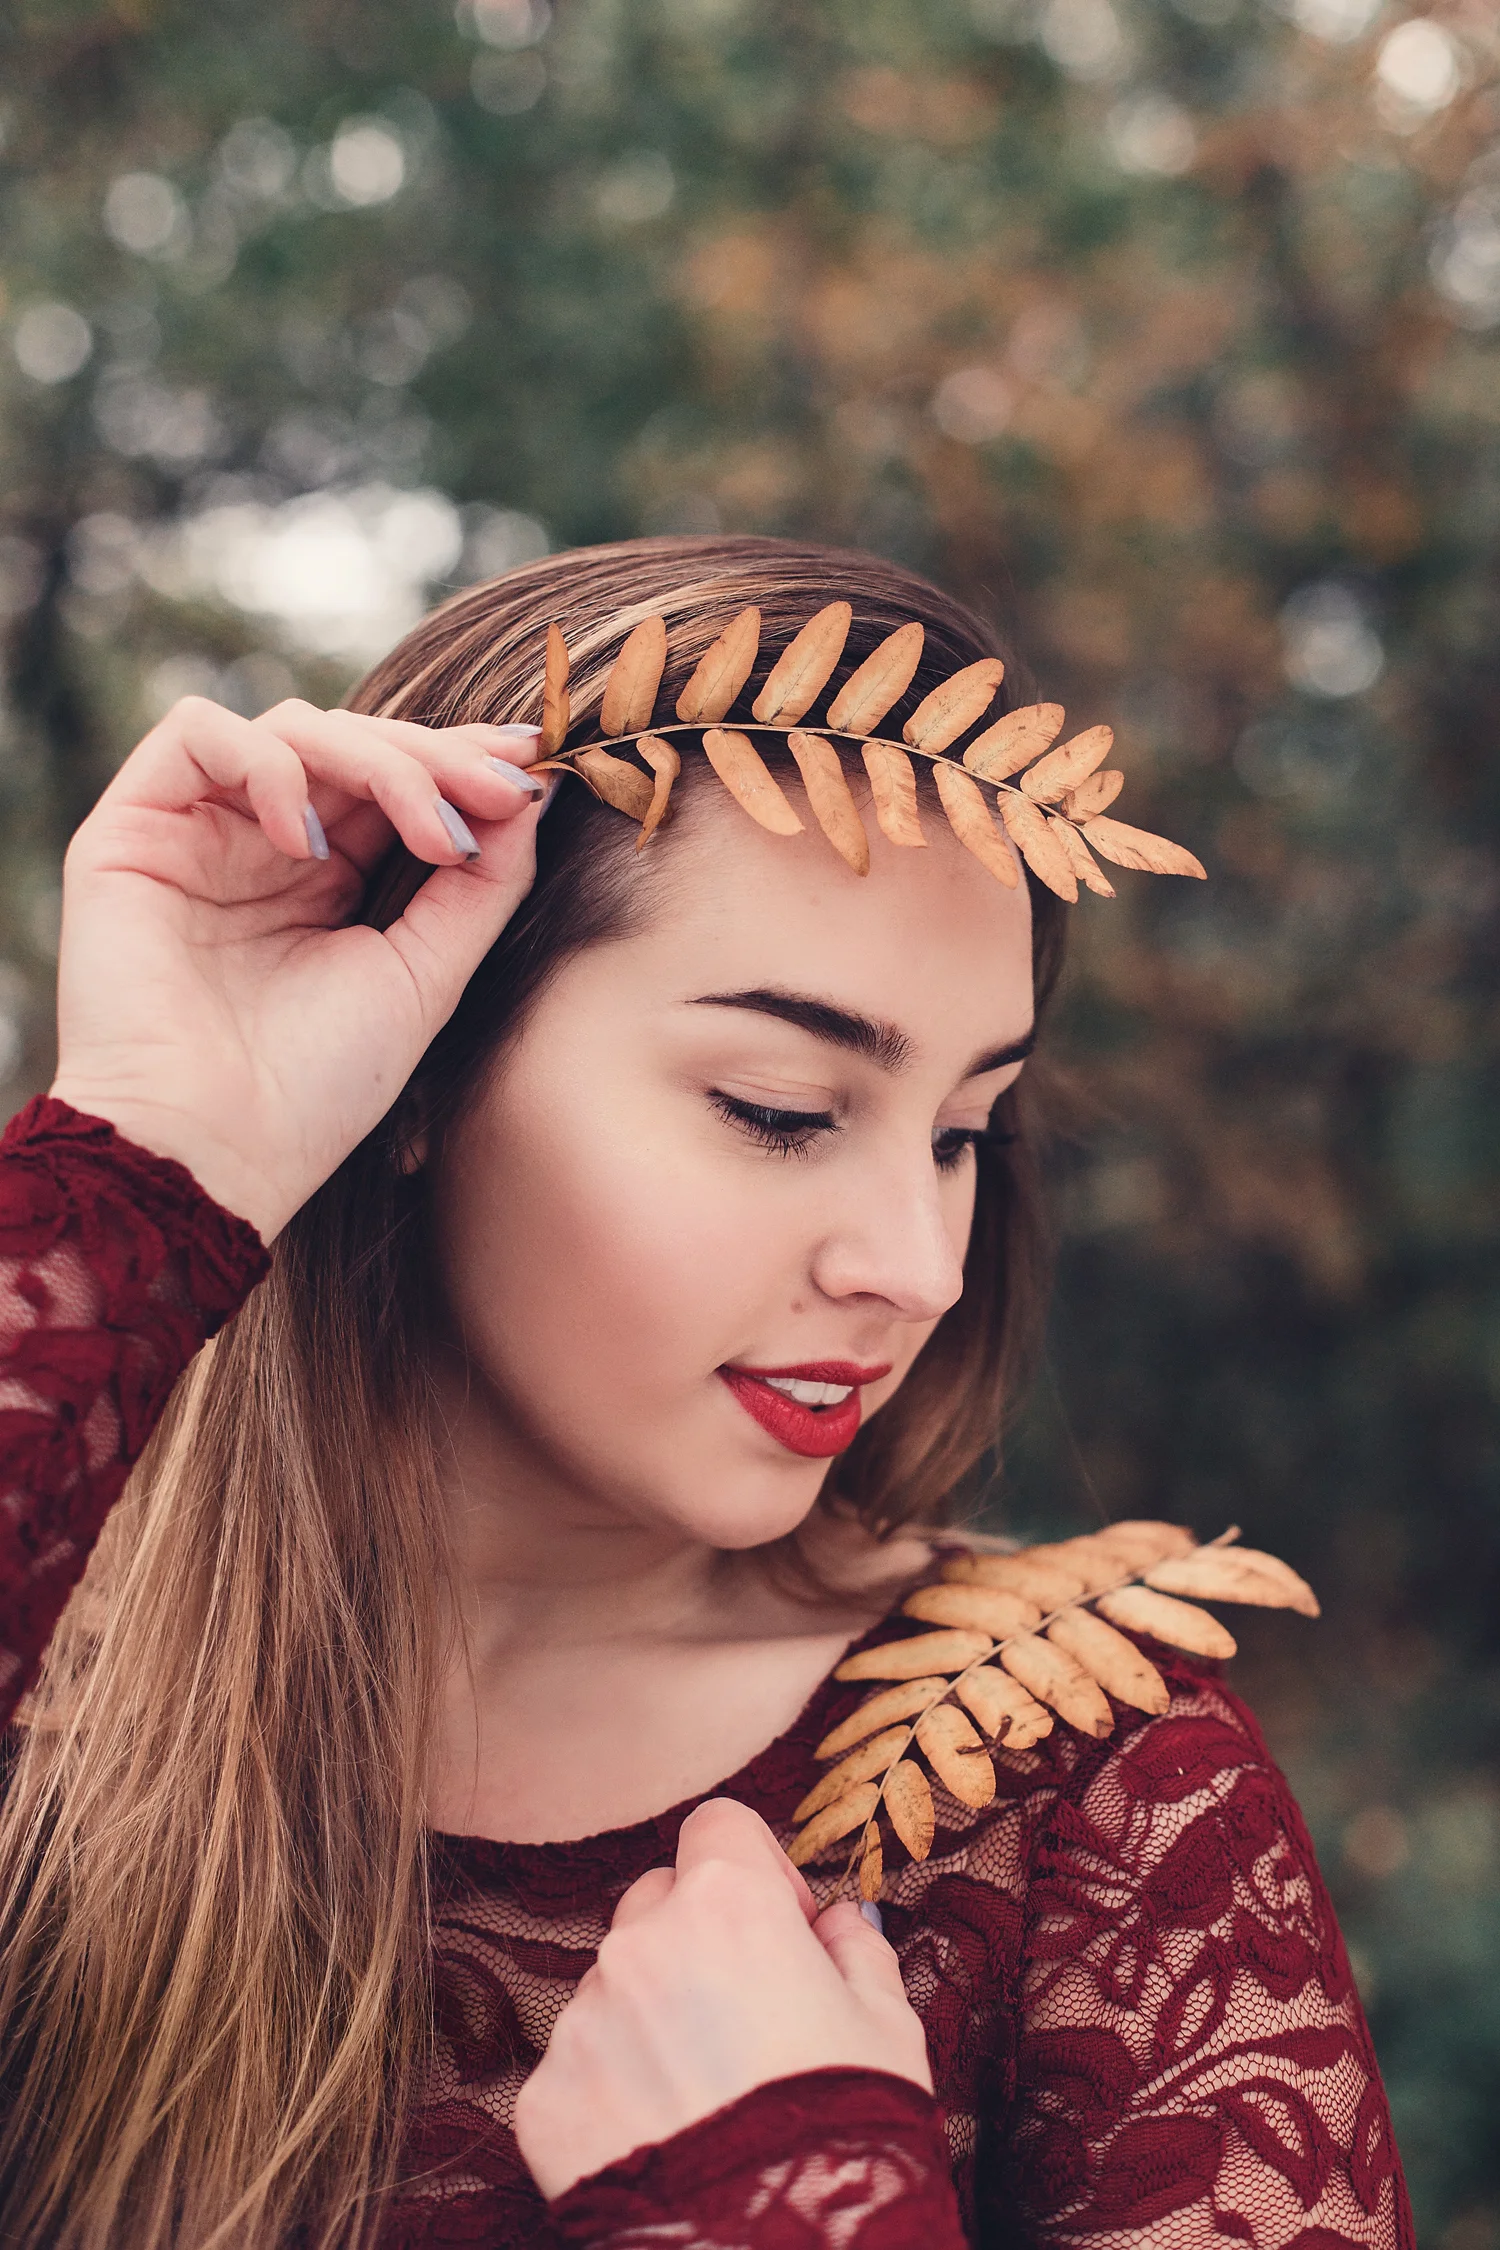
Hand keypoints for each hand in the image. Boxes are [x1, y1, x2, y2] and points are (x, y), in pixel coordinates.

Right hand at [49, 696, 546, 1240]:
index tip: (533, 767)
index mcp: (329, 880)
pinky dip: (266, 763)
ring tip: (425, 833)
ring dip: (375, 761)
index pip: (396, 782)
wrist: (213, 1155)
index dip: (462, 761)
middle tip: (496, 794)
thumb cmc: (316, 1090)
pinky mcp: (133, 828)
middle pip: (354, 742)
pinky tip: (304, 840)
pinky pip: (196, 733)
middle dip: (436, 758)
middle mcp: (262, 847)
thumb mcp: (426, 977)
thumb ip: (481, 886)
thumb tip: (535, 793)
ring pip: (291, 727)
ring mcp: (199, 833)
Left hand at [513, 1798, 931, 2202]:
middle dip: (695, 1936)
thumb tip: (834, 1923)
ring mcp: (584, 2019)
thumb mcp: (888, 2026)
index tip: (780, 1923)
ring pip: (613, 1983)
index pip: (718, 1826)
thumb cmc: (846, 2133)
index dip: (756, 1867)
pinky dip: (611, 2089)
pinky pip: (577, 2064)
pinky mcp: (544, 2096)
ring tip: (703, 2093)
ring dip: (649, 2014)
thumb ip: (856, 1948)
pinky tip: (662, 2136)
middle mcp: (640, 1943)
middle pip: (657, 1899)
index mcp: (728, 1904)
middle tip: (740, 2013)